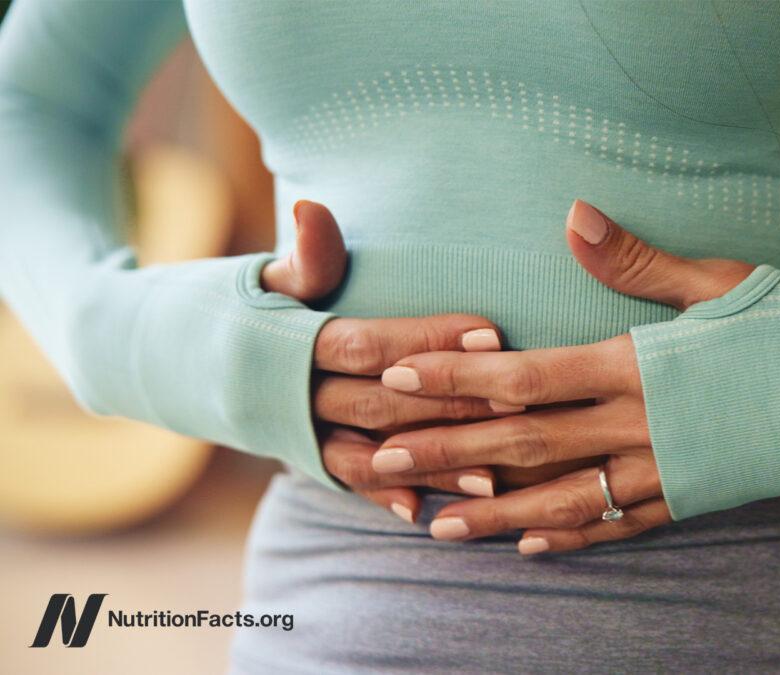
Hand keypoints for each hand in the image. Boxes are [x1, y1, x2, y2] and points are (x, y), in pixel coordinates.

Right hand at [261, 201, 515, 521]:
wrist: (187, 361)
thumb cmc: (252, 306)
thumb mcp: (271, 278)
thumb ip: (306, 258)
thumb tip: (311, 209)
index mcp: (295, 343)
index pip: (370, 343)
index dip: (428, 339)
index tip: (493, 335)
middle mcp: (298, 394)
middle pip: (382, 402)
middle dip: (450, 405)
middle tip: (519, 404)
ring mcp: (302, 433)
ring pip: (372, 452)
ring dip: (430, 466)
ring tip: (492, 478)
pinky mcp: (307, 459)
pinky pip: (348, 482)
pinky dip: (383, 495)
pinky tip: (423, 511)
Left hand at [376, 199, 754, 551]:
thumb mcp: (722, 281)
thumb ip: (638, 263)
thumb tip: (573, 219)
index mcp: (639, 364)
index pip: (526, 375)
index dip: (457, 379)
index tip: (400, 379)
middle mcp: (641, 425)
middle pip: (524, 443)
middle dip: (448, 453)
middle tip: (380, 461)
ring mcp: (667, 470)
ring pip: (562, 498)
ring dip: (493, 514)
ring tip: (436, 527)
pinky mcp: (695, 496)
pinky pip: (622, 525)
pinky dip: (574, 535)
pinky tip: (535, 545)